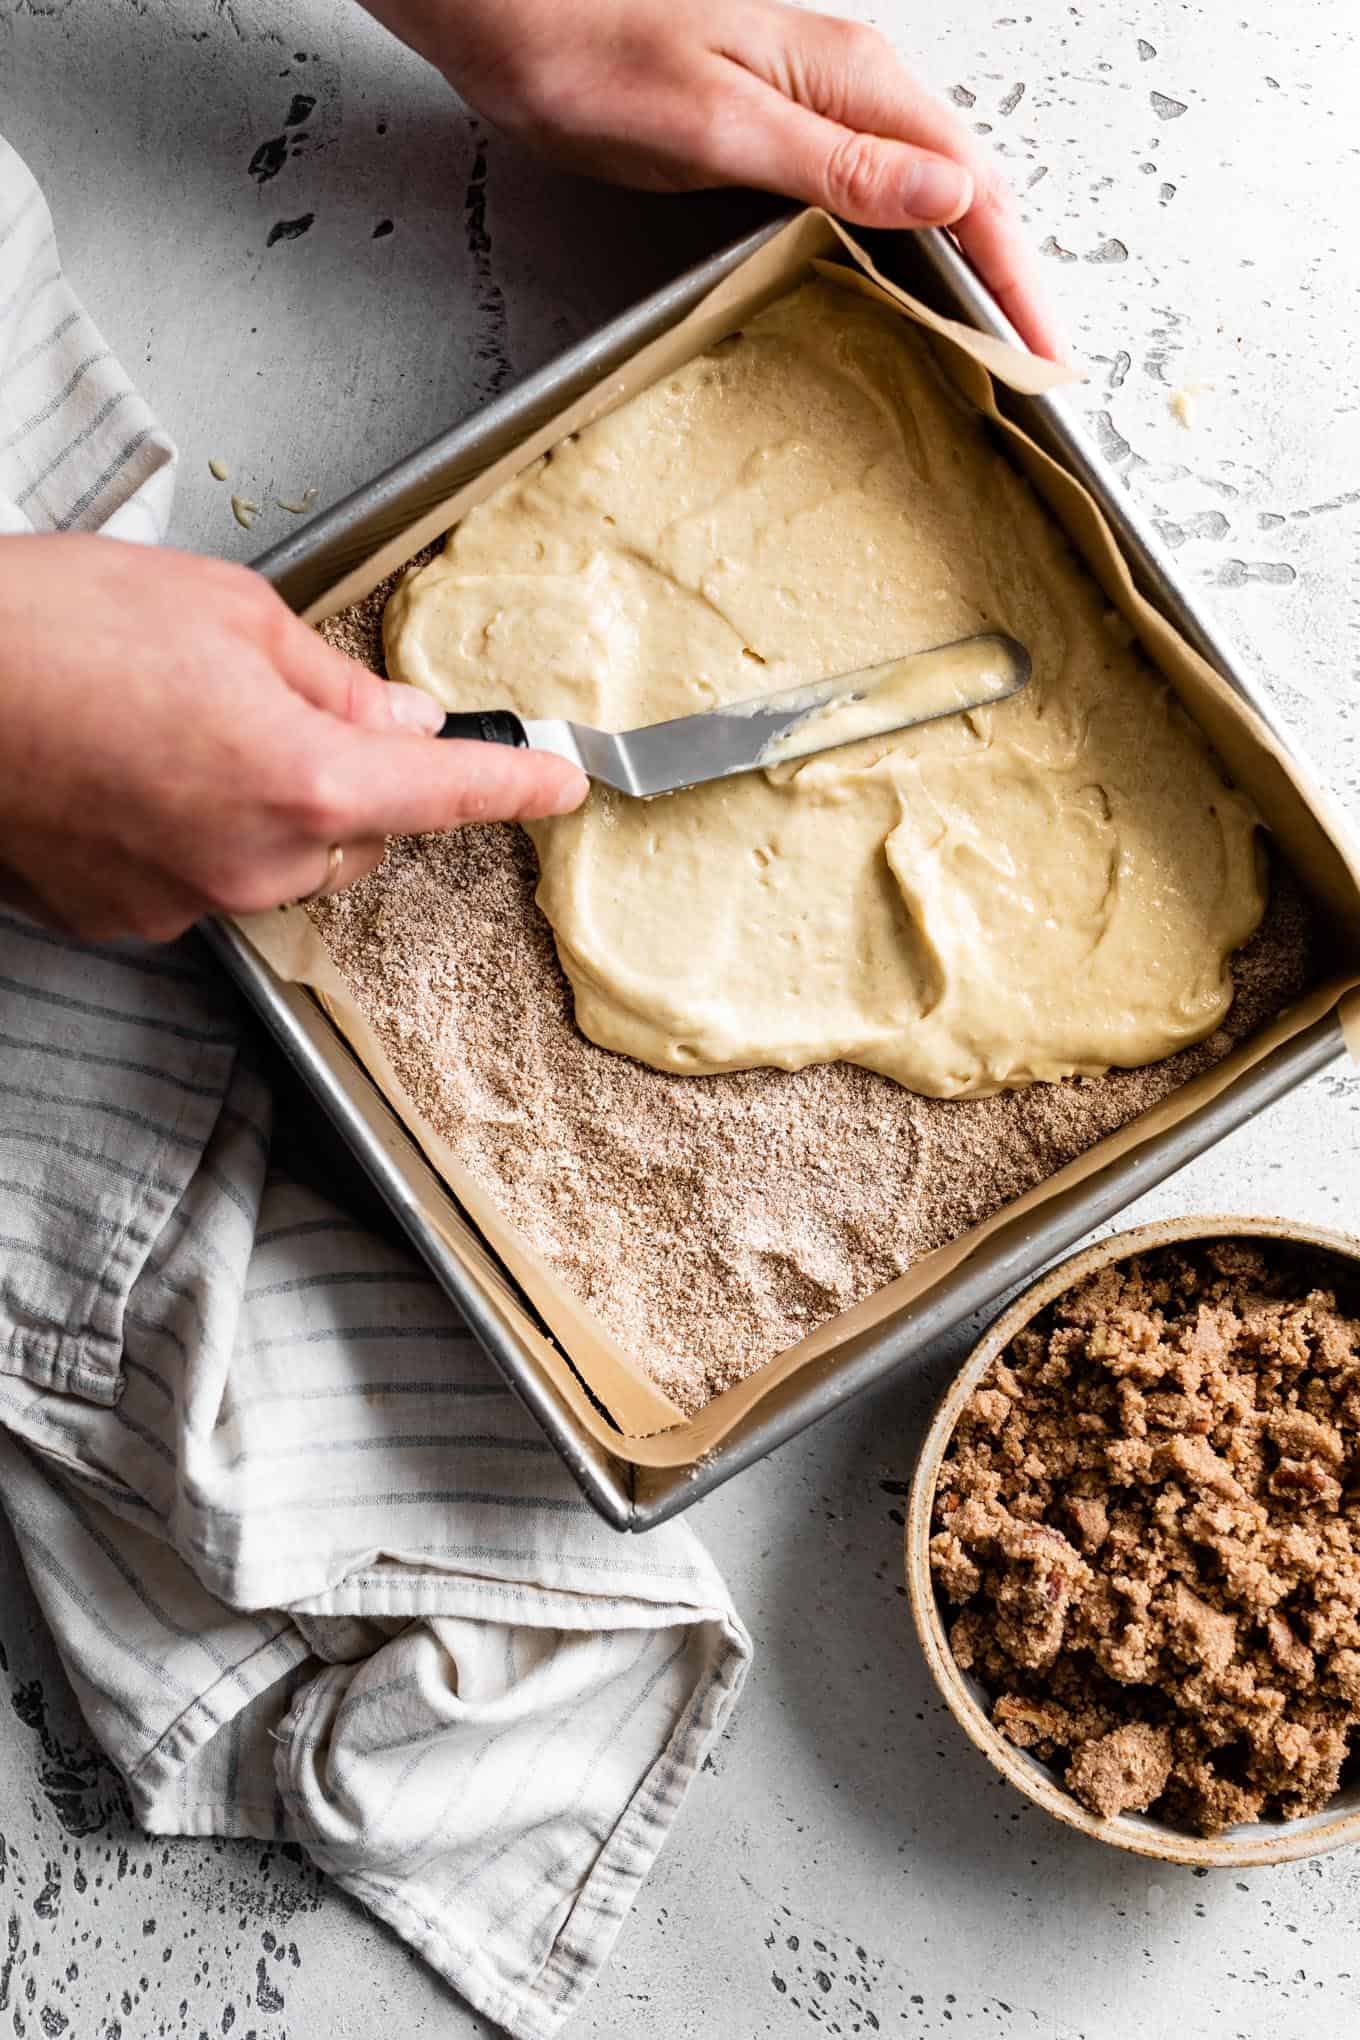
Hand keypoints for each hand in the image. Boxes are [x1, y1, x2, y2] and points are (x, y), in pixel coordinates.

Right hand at [0, 536, 585, 942]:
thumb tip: (398, 721)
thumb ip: (334, 680)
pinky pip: (201, 878)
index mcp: (304, 780)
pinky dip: (192, 832)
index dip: (515, 784)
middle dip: (347, 775)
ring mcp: (186, 902)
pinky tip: (133, 773)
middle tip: (275, 702)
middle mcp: (255, 862)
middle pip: (360, 833)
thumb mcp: (225, 609)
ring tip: (176, 728)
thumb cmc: (49, 627)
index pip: (448, 793)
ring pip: (280, 860)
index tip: (559, 783)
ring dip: (266, 805)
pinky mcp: (124, 920)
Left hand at [364, 0, 1064, 360]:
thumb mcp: (720, 121)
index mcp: (855, 80)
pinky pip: (875, 198)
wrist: (511, 13)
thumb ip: (838, 165)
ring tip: (993, 349)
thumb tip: (948, 199)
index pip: (975, 190)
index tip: (1045, 352)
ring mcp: (819, 107)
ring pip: (925, 198)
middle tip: (1034, 371)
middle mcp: (852, 86)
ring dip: (967, 272)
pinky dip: (909, 253)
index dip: (1019, 280)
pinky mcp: (782, 129)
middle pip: (967, 195)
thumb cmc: (591, 52)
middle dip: (1011, 283)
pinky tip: (908, 293)